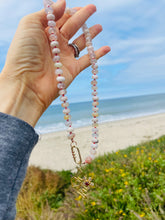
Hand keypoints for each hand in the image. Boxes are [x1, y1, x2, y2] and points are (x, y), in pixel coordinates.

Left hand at [0, 0, 109, 125]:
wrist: (26, 83)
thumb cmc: (24, 53)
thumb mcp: (30, 24)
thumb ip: (47, 13)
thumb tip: (64, 2)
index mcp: (43, 32)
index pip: (60, 18)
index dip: (70, 11)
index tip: (81, 6)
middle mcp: (54, 44)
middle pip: (71, 28)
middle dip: (82, 18)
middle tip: (93, 8)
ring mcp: (64, 58)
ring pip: (80, 44)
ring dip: (90, 35)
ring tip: (99, 27)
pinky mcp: (72, 70)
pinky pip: (87, 61)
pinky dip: (97, 55)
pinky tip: (107, 48)